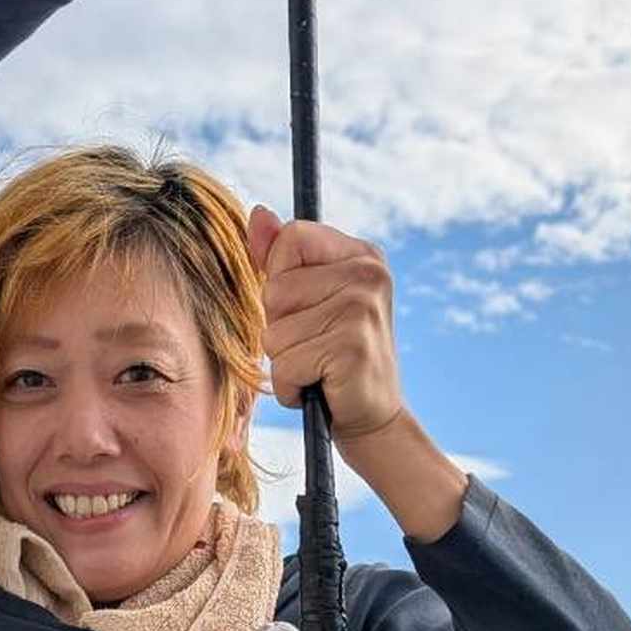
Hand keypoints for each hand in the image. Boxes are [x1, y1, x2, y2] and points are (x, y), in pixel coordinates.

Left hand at [243, 204, 408, 444]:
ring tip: (318, 367)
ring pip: (274, 331)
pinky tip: (321, 386)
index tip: (309, 309)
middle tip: (316, 344)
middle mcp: (369, 274)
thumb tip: (257, 212)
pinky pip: (284, 365)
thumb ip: (280, 258)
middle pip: (276, 288)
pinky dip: (291, 385)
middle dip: (280, 326)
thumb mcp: (308, 300)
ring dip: (285, 360)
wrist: (373, 417)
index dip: (281, 281)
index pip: (291, 239)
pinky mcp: (351, 347)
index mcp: (362, 254)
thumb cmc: (332, 357)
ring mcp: (362, 309)